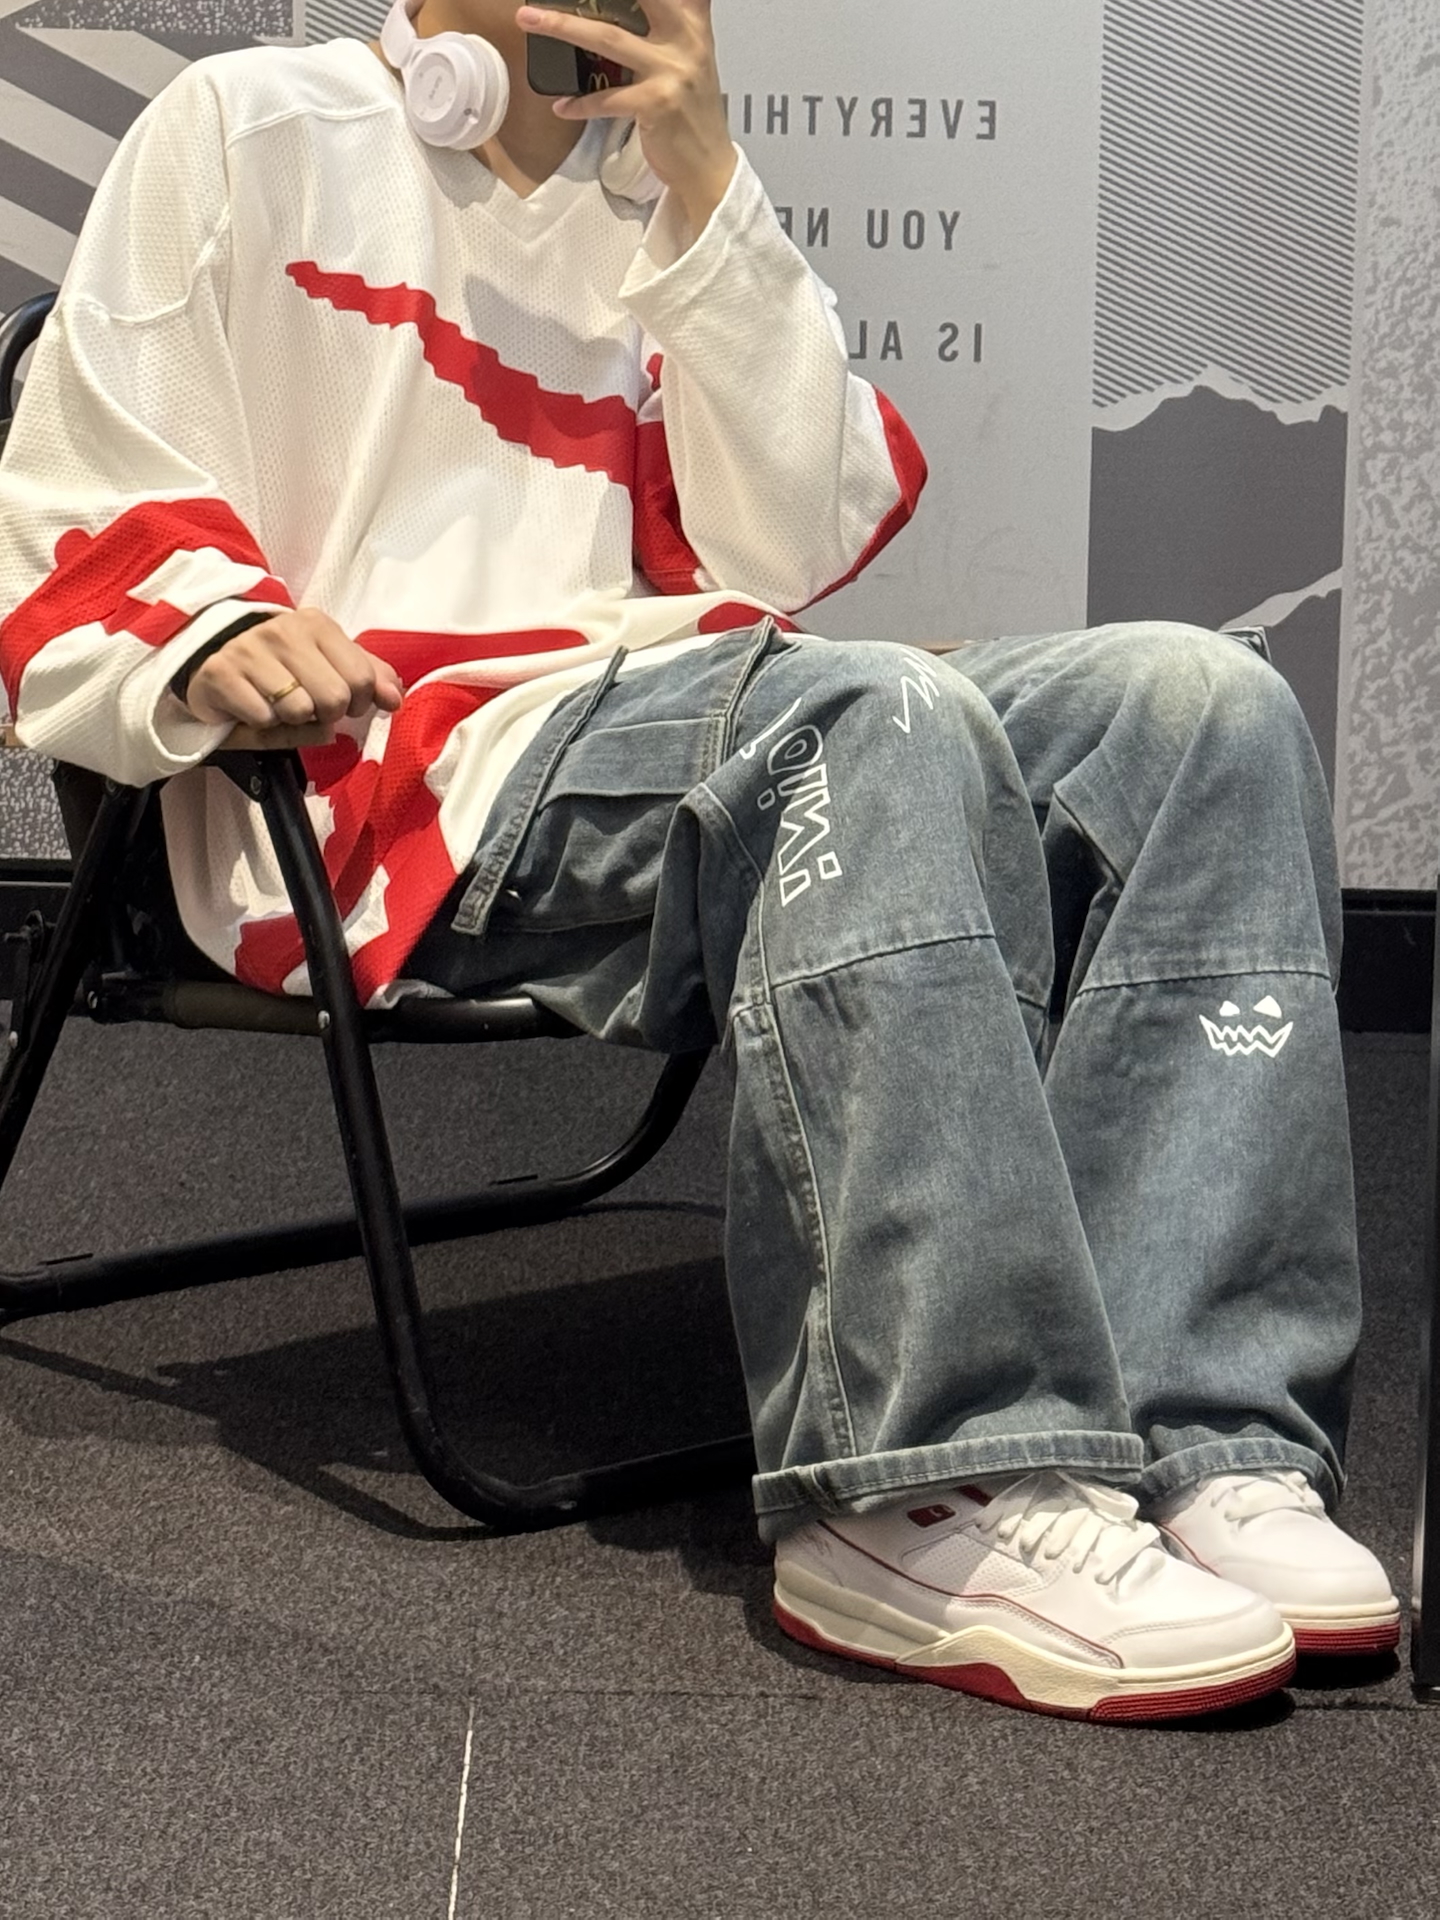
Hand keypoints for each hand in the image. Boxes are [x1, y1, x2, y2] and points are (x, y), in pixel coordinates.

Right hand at [183, 606, 404, 729]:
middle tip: (308, 706)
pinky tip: (252, 707)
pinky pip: (264, 720)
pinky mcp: (221, 674)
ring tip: (277, 704)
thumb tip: (394, 698)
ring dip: (291, 720)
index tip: (343, 701)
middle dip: (326, 714)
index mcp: (317, 625)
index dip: (359, 703)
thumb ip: (368, 676)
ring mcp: (249, 649)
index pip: (363, 678)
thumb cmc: (280, 667)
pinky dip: (262, 724)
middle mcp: (283, 631)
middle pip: (335, 698)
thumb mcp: (327, 664)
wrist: (213, 657)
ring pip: (299, 710)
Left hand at [515, 1, 736, 231]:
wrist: (709, 167)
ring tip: (529, 19)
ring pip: (608, 38)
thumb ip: (671, 28)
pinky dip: (580, 103)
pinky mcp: (656, 105)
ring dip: (562, 27)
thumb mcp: (692, 60)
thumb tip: (635, 11)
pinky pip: (606, 99)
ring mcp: (671, 73)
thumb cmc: (693, 115)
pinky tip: (562, 105)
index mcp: (695, 25)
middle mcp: (686, 42)